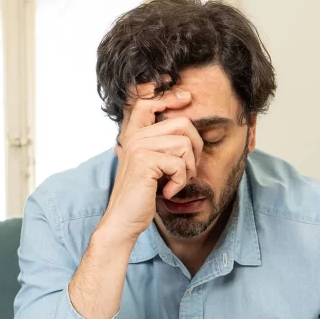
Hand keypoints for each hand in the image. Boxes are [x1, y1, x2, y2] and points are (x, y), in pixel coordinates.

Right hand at [100, 85, 204, 240]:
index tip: (187, 98)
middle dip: (195, 147)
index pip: (148, 102)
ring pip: (185, 144)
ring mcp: (138, 147)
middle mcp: (134, 136)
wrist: (124, 220)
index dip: (170, 97)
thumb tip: (186, 126)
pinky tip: (167, 191)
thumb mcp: (152, 167)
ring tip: (176, 182)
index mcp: (134, 135)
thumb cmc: (141, 196)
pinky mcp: (145, 161)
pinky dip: (180, 182)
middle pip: (182, 123)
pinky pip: (179, 164)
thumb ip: (160, 146)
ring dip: (188, 169)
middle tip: (188, 169)